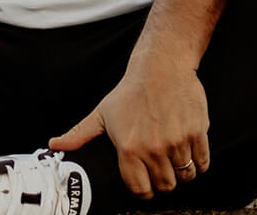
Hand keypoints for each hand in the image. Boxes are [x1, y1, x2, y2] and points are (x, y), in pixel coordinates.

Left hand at [48, 60, 209, 198]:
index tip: (146, 183)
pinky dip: (198, 163)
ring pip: (185, 176)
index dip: (144, 190)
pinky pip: (202, 163)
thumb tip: (54, 146)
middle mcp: (154, 149)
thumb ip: (78, 134)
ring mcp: (177, 142)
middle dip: (163, 182)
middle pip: (165, 186)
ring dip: (181, 173)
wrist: (161, 66)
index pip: (140, 189)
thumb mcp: (102, 113)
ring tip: (175, 160)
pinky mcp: (197, 133)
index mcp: (129, 149)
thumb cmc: (130, 91)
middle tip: (161, 171)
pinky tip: (190, 153)